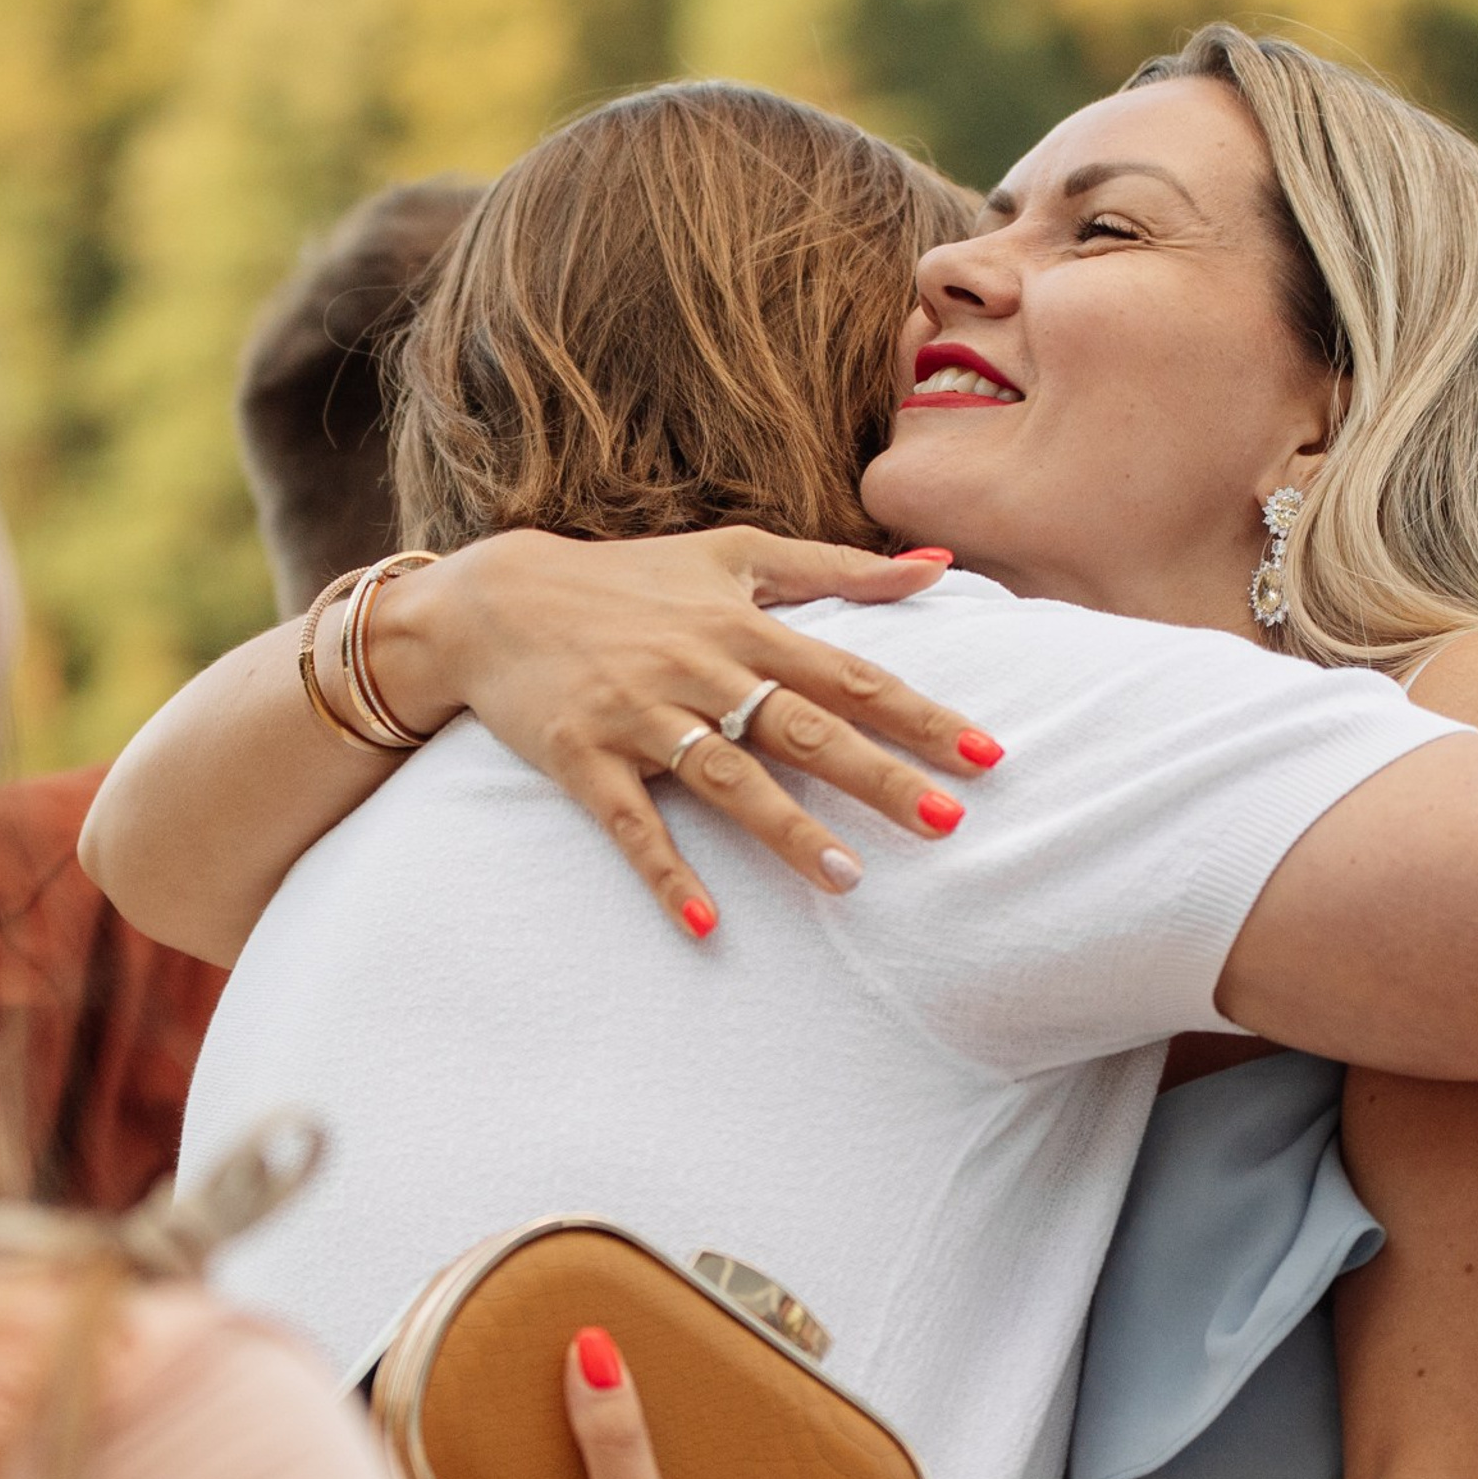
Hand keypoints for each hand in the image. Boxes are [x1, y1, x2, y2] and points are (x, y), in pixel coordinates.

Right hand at [370, 526, 1002, 938]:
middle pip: (804, 727)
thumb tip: (940, 565)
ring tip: (848, 881)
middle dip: (878, 776)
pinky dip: (666, 873)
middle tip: (948, 824)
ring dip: (786, 830)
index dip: (919, 714)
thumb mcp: (732, 554)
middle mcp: (699, 668)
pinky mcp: (582, 759)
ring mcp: (640, 715)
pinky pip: (631, 825)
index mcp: (743, 624)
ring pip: (726, 778)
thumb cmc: (627, 579)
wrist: (492, 598)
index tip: (985, 754)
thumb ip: (838, 566)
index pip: (850, 674)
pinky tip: (707, 924)